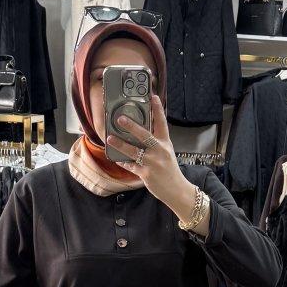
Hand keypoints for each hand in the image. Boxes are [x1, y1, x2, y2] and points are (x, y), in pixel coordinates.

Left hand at [104, 96, 194, 214]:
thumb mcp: (166, 153)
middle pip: (144, 135)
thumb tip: (140, 133)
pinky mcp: (145, 174)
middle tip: (120, 118)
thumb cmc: (170, 170)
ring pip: (133, 151)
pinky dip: (123, 162)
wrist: (176, 190)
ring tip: (110, 138)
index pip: (162, 123)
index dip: (158, 109)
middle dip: (131, 126)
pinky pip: (130, 166)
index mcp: (165, 143)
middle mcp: (159, 151)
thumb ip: (156, 143)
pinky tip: (117, 158)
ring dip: (120, 144)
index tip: (153, 96)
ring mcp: (152, 163)